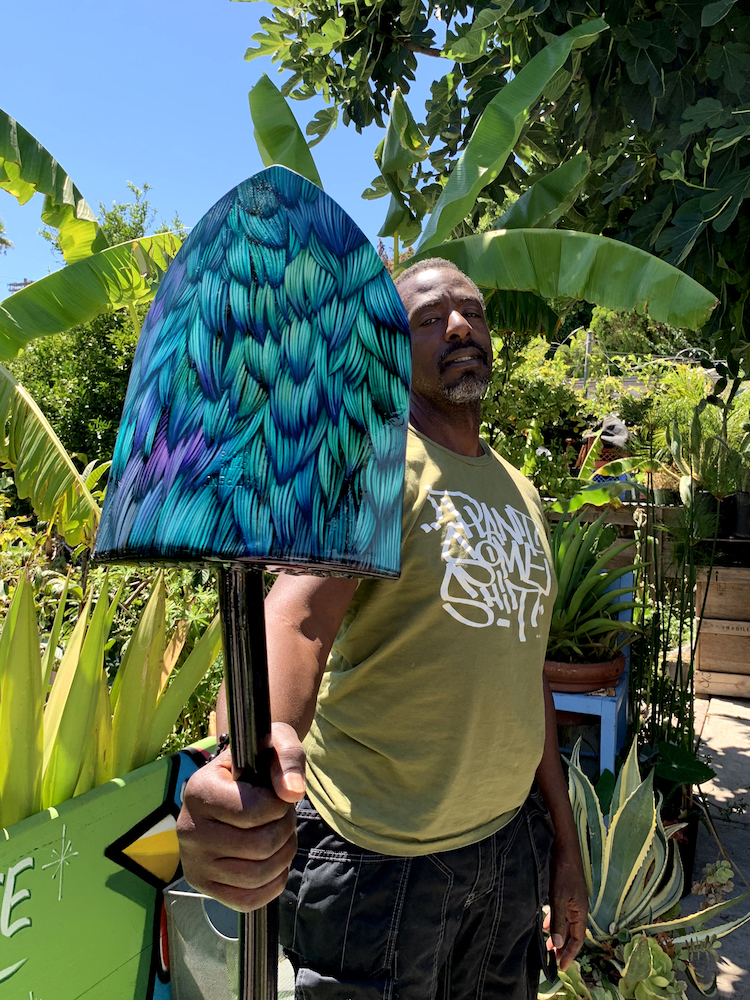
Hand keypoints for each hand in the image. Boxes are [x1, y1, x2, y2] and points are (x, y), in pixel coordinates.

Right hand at [176, 722, 305, 910]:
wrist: (234, 782)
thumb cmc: (257, 760)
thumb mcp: (274, 743)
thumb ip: (287, 759)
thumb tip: (293, 793)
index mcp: (198, 790)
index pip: (252, 811)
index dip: (279, 805)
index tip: (277, 794)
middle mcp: (189, 829)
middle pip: (260, 846)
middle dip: (285, 829)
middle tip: (282, 816)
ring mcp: (194, 862)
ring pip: (257, 875)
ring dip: (284, 855)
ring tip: (280, 835)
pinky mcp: (203, 886)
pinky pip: (248, 900)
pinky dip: (273, 883)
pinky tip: (274, 860)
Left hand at [545, 837, 588, 970]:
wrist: (563, 848)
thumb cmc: (563, 871)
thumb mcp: (558, 897)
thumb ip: (559, 920)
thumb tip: (558, 944)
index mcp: (580, 911)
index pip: (577, 939)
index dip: (570, 953)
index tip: (561, 966)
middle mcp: (578, 908)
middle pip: (572, 933)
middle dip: (563, 947)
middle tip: (552, 960)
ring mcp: (572, 900)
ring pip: (566, 924)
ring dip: (558, 935)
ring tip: (547, 945)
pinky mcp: (565, 893)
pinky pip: (561, 913)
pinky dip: (554, 921)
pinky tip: (546, 924)